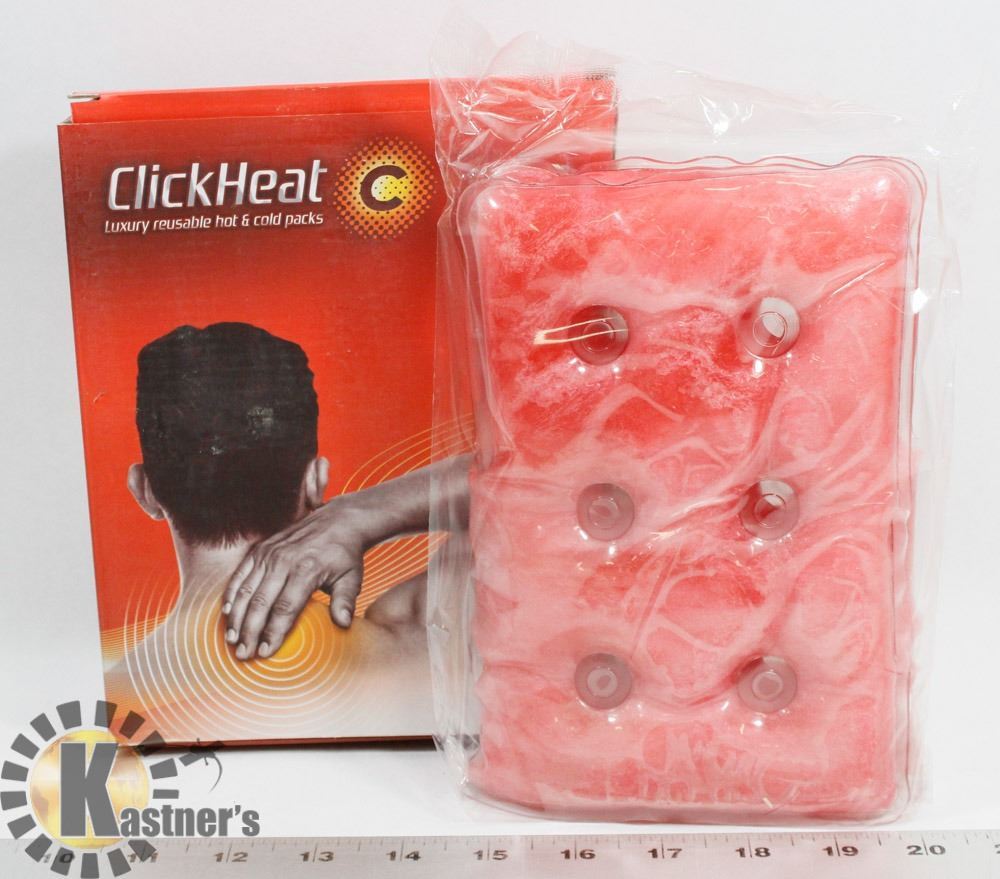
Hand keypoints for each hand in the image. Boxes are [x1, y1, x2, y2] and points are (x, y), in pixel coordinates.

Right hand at [221, 494, 378, 659]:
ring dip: (237, 617)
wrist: (338, 521)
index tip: (266, 652)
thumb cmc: (345, 555)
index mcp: (307, 569)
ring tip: (233, 640)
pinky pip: (240, 574)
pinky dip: (232, 594)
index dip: (273, 632)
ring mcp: (269, 553)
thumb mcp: (352, 578)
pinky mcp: (260, 549)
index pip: (285, 607)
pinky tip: (227, 613)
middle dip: (250, 631)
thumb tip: (343, 624)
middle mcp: (284, 560)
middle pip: (261, 602)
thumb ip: (345, 601)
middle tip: (244, 654)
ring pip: (246, 590)